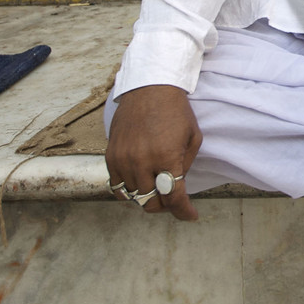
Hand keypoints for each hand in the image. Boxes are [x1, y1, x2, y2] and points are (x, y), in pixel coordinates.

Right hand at [104, 84, 202, 219]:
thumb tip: (177, 187)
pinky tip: (141, 185)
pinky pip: (117, 187)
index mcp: (167, 156)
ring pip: (134, 197)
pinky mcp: (111, 156)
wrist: (149, 88)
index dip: (183, 211)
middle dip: (165, 207)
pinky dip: (129, 192)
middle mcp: (142, 161)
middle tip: (173, 201)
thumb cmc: (176, 111)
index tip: (191, 216)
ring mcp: (123, 160)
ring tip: (158, 190)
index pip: (173, 197)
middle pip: (151, 202)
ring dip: (147, 198)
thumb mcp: (193, 137)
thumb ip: (185, 165)